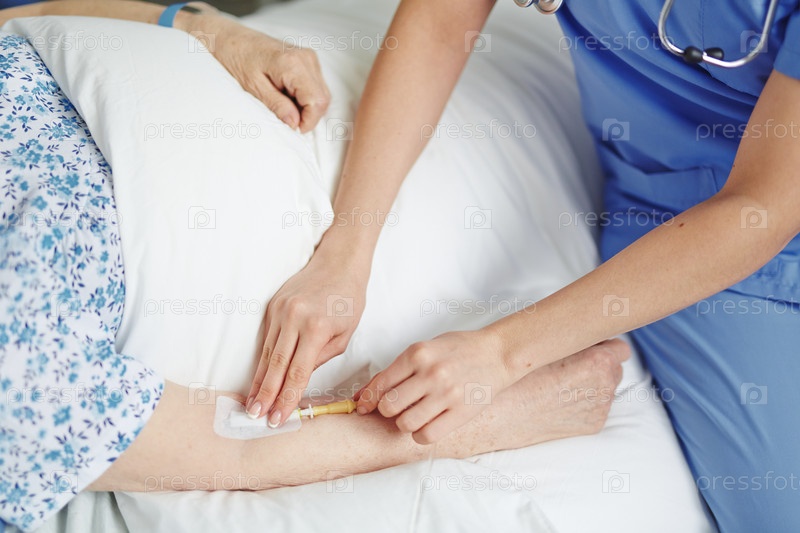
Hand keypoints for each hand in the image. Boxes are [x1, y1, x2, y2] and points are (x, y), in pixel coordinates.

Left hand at [178, 9, 329, 131]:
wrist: (230, 38)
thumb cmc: (237, 59)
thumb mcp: (253, 88)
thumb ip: (277, 106)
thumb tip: (294, 123)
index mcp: (293, 64)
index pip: (317, 101)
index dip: (309, 121)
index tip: (294, 128)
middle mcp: (306, 58)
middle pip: (323, 99)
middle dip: (308, 115)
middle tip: (287, 119)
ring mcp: (309, 57)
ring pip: (322, 94)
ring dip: (307, 107)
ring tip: (283, 104)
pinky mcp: (307, 59)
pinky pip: (316, 85)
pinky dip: (305, 97)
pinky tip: (286, 95)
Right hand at [245, 246, 367, 425]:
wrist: (338, 262)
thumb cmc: (348, 299)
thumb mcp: (345, 333)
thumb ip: (322, 357)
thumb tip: (299, 378)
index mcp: (317, 327)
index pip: (298, 372)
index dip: (286, 398)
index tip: (278, 418)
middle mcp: (294, 319)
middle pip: (276, 365)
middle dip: (265, 394)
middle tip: (254, 417)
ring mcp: (280, 311)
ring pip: (266, 353)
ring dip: (259, 381)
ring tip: (252, 403)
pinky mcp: (272, 306)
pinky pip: (266, 340)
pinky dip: (262, 361)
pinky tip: (258, 378)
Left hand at [355, 330, 511, 444]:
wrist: (497, 353)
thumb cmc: (458, 349)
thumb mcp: (425, 349)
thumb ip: (396, 370)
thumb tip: (364, 395)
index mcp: (418, 354)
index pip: (380, 383)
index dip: (368, 399)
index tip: (364, 407)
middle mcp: (430, 373)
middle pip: (389, 406)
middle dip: (387, 410)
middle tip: (396, 408)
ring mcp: (446, 394)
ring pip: (405, 423)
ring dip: (404, 424)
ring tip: (413, 415)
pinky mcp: (461, 412)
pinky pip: (427, 435)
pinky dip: (420, 435)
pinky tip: (426, 425)